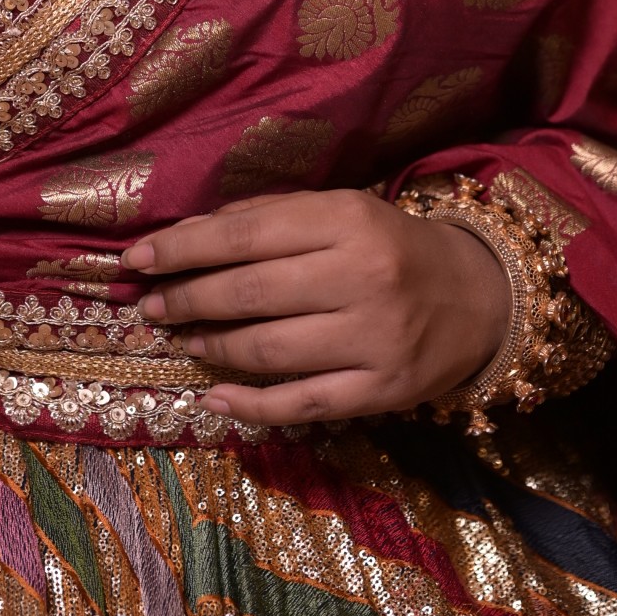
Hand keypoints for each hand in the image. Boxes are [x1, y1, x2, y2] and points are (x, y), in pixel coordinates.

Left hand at [121, 188, 510, 425]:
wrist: (479, 296)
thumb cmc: (390, 244)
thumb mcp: (338, 209)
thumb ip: (269, 218)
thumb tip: (186, 237)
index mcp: (345, 220)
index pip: (243, 235)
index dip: (182, 249)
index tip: (138, 260)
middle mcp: (360, 277)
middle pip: (249, 294)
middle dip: (188, 299)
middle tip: (152, 306)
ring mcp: (374, 340)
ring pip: (269, 351)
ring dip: (212, 347)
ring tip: (184, 339)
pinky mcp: (383, 392)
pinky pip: (302, 404)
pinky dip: (250, 405)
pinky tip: (213, 396)